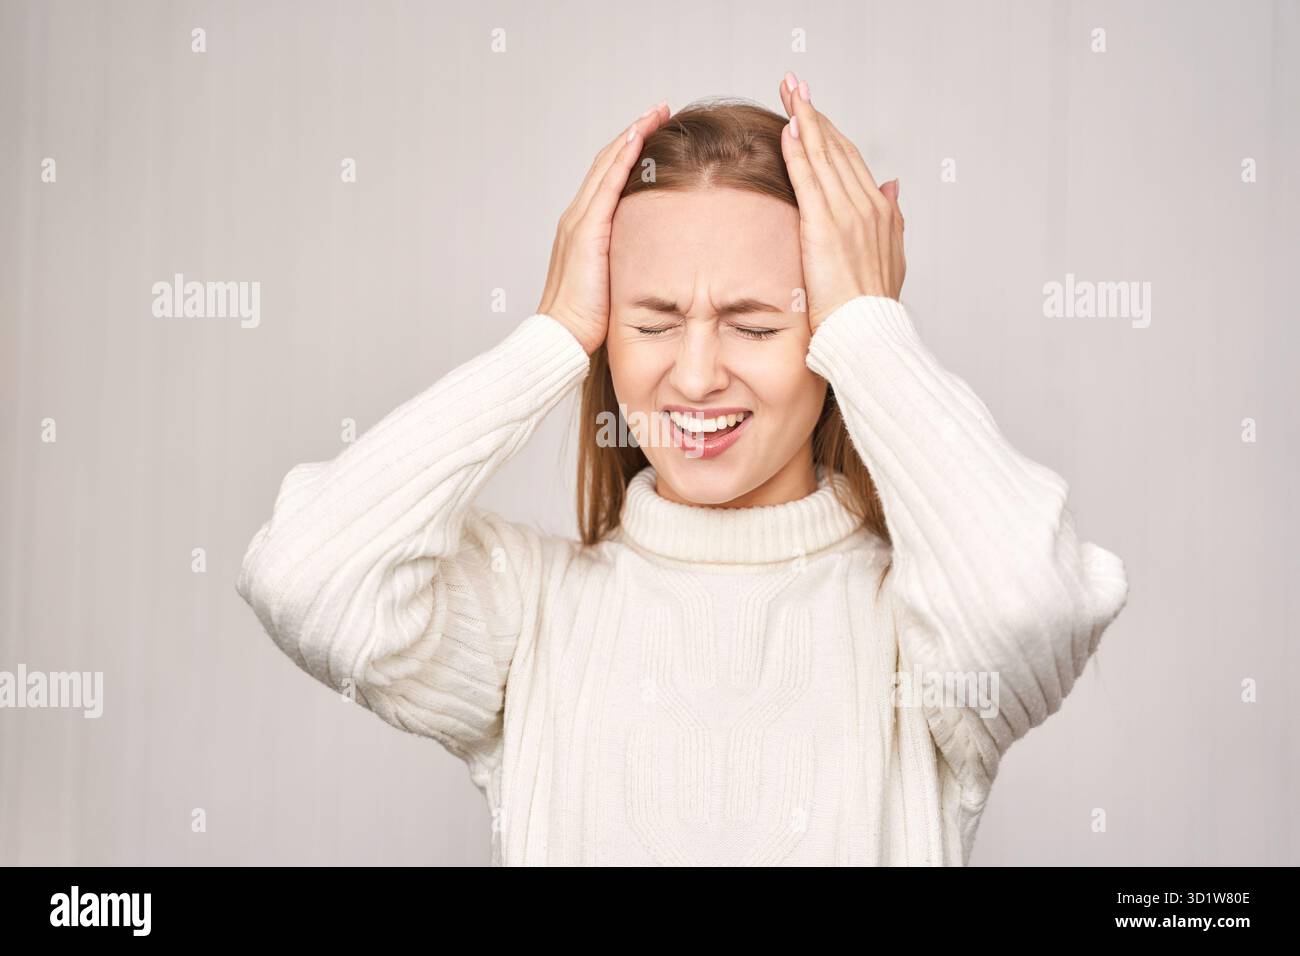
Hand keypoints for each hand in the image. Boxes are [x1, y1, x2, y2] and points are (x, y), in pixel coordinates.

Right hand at [537, 102, 671, 354]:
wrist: (561, 336)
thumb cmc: (587, 319)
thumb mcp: (613, 281)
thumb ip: (628, 261)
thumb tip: (658, 259)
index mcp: (582, 228)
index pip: (607, 178)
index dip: (629, 151)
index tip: (653, 132)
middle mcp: (577, 216)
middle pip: (607, 162)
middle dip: (634, 133)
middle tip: (659, 111)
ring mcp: (579, 220)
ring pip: (607, 165)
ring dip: (632, 136)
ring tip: (655, 114)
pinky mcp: (586, 231)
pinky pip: (607, 185)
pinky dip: (623, 159)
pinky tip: (639, 139)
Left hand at [776, 72, 905, 331]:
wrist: (869, 333)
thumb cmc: (872, 309)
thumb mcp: (891, 257)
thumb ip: (891, 218)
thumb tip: (893, 186)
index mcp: (881, 212)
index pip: (851, 161)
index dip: (831, 132)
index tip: (812, 110)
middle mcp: (868, 206)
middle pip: (838, 148)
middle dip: (815, 113)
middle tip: (795, 85)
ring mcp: (848, 214)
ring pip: (824, 155)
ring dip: (805, 119)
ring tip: (788, 91)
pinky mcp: (826, 226)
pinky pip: (810, 178)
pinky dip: (800, 150)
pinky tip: (788, 128)